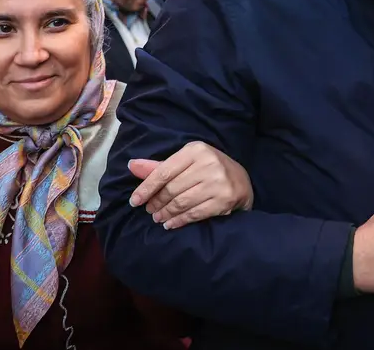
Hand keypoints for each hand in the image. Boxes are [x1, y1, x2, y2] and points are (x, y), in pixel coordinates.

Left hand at [127, 141, 253, 229]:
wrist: (242, 181)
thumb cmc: (209, 170)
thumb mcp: (187, 162)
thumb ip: (160, 166)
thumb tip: (132, 166)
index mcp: (196, 150)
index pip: (164, 171)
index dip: (146, 188)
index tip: (134, 201)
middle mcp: (208, 163)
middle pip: (172, 188)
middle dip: (157, 202)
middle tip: (150, 211)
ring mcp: (218, 182)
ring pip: (182, 202)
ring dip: (166, 213)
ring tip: (158, 218)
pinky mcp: (225, 199)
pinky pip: (195, 213)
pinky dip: (180, 220)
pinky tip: (171, 224)